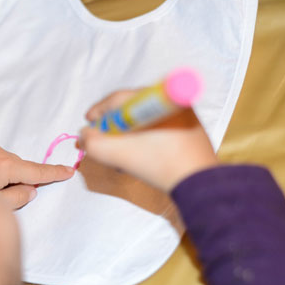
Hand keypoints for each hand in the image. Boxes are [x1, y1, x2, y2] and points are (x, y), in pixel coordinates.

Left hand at [0, 143, 74, 209]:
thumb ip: (17, 198)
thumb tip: (30, 190)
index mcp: (3, 166)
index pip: (35, 172)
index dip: (54, 173)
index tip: (69, 171)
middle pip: (20, 169)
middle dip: (20, 182)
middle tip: (3, 200)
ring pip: (8, 166)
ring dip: (6, 178)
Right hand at [79, 90, 218, 191]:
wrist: (200, 185)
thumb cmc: (160, 166)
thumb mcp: (117, 154)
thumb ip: (93, 143)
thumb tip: (84, 136)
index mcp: (159, 99)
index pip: (119, 99)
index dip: (99, 112)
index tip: (87, 124)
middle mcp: (174, 101)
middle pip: (131, 108)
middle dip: (112, 124)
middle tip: (100, 139)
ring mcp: (185, 116)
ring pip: (144, 119)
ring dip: (126, 133)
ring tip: (116, 149)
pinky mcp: (190, 132)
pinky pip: (158, 128)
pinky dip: (143, 137)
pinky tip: (136, 153)